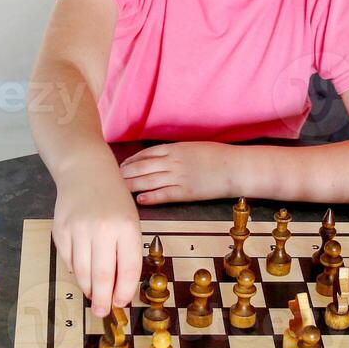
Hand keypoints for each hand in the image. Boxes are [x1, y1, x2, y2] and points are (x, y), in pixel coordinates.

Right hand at [52, 166, 142, 317]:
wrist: (86, 172)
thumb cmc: (114, 200)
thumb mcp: (130, 222)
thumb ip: (126, 253)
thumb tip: (118, 288)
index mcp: (127, 228)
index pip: (127, 269)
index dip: (123, 292)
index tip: (120, 303)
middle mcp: (102, 230)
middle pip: (102, 276)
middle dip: (103, 299)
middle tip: (102, 312)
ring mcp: (78, 230)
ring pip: (82, 272)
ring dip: (88, 288)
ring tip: (93, 295)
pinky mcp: (60, 231)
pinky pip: (68, 261)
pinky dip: (76, 271)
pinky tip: (82, 274)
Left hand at [118, 141, 236, 204]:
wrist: (237, 167)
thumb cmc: (218, 157)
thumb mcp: (194, 148)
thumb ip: (176, 152)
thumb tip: (161, 158)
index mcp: (175, 149)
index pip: (146, 154)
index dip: (131, 161)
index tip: (120, 166)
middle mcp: (174, 161)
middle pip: (142, 167)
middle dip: (125, 174)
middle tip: (111, 180)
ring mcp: (180, 176)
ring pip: (149, 181)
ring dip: (132, 185)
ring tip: (119, 191)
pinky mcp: (187, 192)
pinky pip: (164, 194)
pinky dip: (150, 196)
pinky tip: (139, 199)